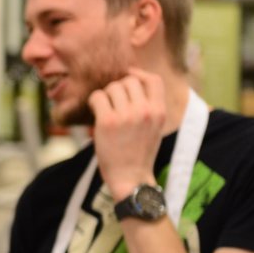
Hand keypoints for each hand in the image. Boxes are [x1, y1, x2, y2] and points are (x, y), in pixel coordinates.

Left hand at [88, 69, 167, 199]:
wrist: (131, 178)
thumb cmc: (139, 153)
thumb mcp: (154, 127)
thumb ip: (148, 107)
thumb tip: (132, 82)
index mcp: (159, 111)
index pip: (153, 79)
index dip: (139, 74)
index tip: (128, 77)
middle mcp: (145, 110)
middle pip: (129, 81)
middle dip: (118, 88)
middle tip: (113, 103)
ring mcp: (126, 115)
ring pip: (112, 87)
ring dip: (106, 96)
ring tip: (105, 110)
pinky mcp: (107, 122)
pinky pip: (97, 97)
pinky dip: (94, 101)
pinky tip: (95, 111)